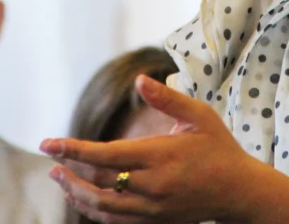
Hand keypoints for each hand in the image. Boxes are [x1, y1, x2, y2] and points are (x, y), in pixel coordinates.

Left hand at [40, 75, 256, 222]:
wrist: (239, 191)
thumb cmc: (219, 147)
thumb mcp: (199, 116)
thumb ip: (167, 98)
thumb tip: (138, 79)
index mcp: (160, 157)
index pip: (105, 156)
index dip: (73, 149)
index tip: (48, 144)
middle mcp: (153, 186)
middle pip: (98, 183)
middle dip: (69, 170)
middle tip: (51, 158)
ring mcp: (153, 209)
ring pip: (102, 207)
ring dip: (76, 192)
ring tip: (59, 177)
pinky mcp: (155, 222)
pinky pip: (115, 221)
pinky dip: (93, 210)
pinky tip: (81, 196)